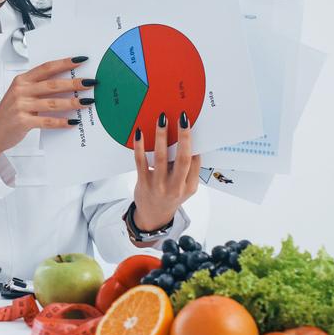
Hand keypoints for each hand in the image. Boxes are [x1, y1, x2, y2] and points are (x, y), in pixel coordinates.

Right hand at [0, 57, 93, 163]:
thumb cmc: (9, 114)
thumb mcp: (20, 95)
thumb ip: (37, 88)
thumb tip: (65, 84)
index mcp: (21, 81)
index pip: (46, 68)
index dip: (64, 63)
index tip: (81, 60)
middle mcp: (21, 91)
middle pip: (52, 84)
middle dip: (74, 83)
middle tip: (90, 83)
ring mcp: (21, 106)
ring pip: (52, 103)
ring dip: (72, 102)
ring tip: (86, 102)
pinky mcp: (23, 121)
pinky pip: (47, 121)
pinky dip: (61, 122)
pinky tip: (72, 122)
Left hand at [131, 110, 200, 234]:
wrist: (153, 216)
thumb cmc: (172, 196)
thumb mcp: (186, 188)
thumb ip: (189, 170)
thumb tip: (188, 142)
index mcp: (189, 186)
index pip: (195, 161)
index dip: (193, 143)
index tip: (190, 124)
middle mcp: (175, 187)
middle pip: (182, 158)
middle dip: (183, 137)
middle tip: (182, 118)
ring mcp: (158, 185)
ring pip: (160, 157)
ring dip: (161, 137)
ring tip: (162, 120)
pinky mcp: (143, 183)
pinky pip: (141, 162)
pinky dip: (140, 146)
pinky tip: (139, 133)